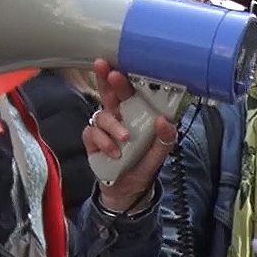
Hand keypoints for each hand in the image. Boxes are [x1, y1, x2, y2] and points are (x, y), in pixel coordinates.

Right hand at [85, 60, 176, 211]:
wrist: (127, 190)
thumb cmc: (143, 165)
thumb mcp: (159, 154)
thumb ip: (165, 139)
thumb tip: (165, 121)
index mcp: (136, 114)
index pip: (131, 91)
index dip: (127, 77)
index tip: (124, 65)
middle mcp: (118, 116)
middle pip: (110, 93)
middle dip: (107, 80)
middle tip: (110, 73)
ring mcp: (103, 128)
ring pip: (103, 114)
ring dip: (114, 126)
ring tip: (125, 140)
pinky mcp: (92, 140)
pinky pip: (92, 133)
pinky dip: (104, 142)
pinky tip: (115, 153)